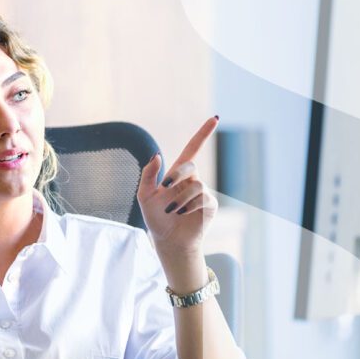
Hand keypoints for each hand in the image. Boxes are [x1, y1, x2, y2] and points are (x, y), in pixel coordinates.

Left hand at [138, 117, 218, 261]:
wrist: (168, 240)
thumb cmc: (156, 218)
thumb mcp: (144, 195)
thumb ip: (148, 174)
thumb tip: (157, 155)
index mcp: (177, 174)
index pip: (193, 149)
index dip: (203, 134)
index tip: (215, 118)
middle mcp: (192, 181)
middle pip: (190, 165)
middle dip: (177, 175)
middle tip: (165, 187)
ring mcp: (203, 193)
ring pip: (195, 185)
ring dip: (180, 197)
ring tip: (171, 210)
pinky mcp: (210, 205)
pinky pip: (203, 198)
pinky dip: (189, 205)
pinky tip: (181, 213)